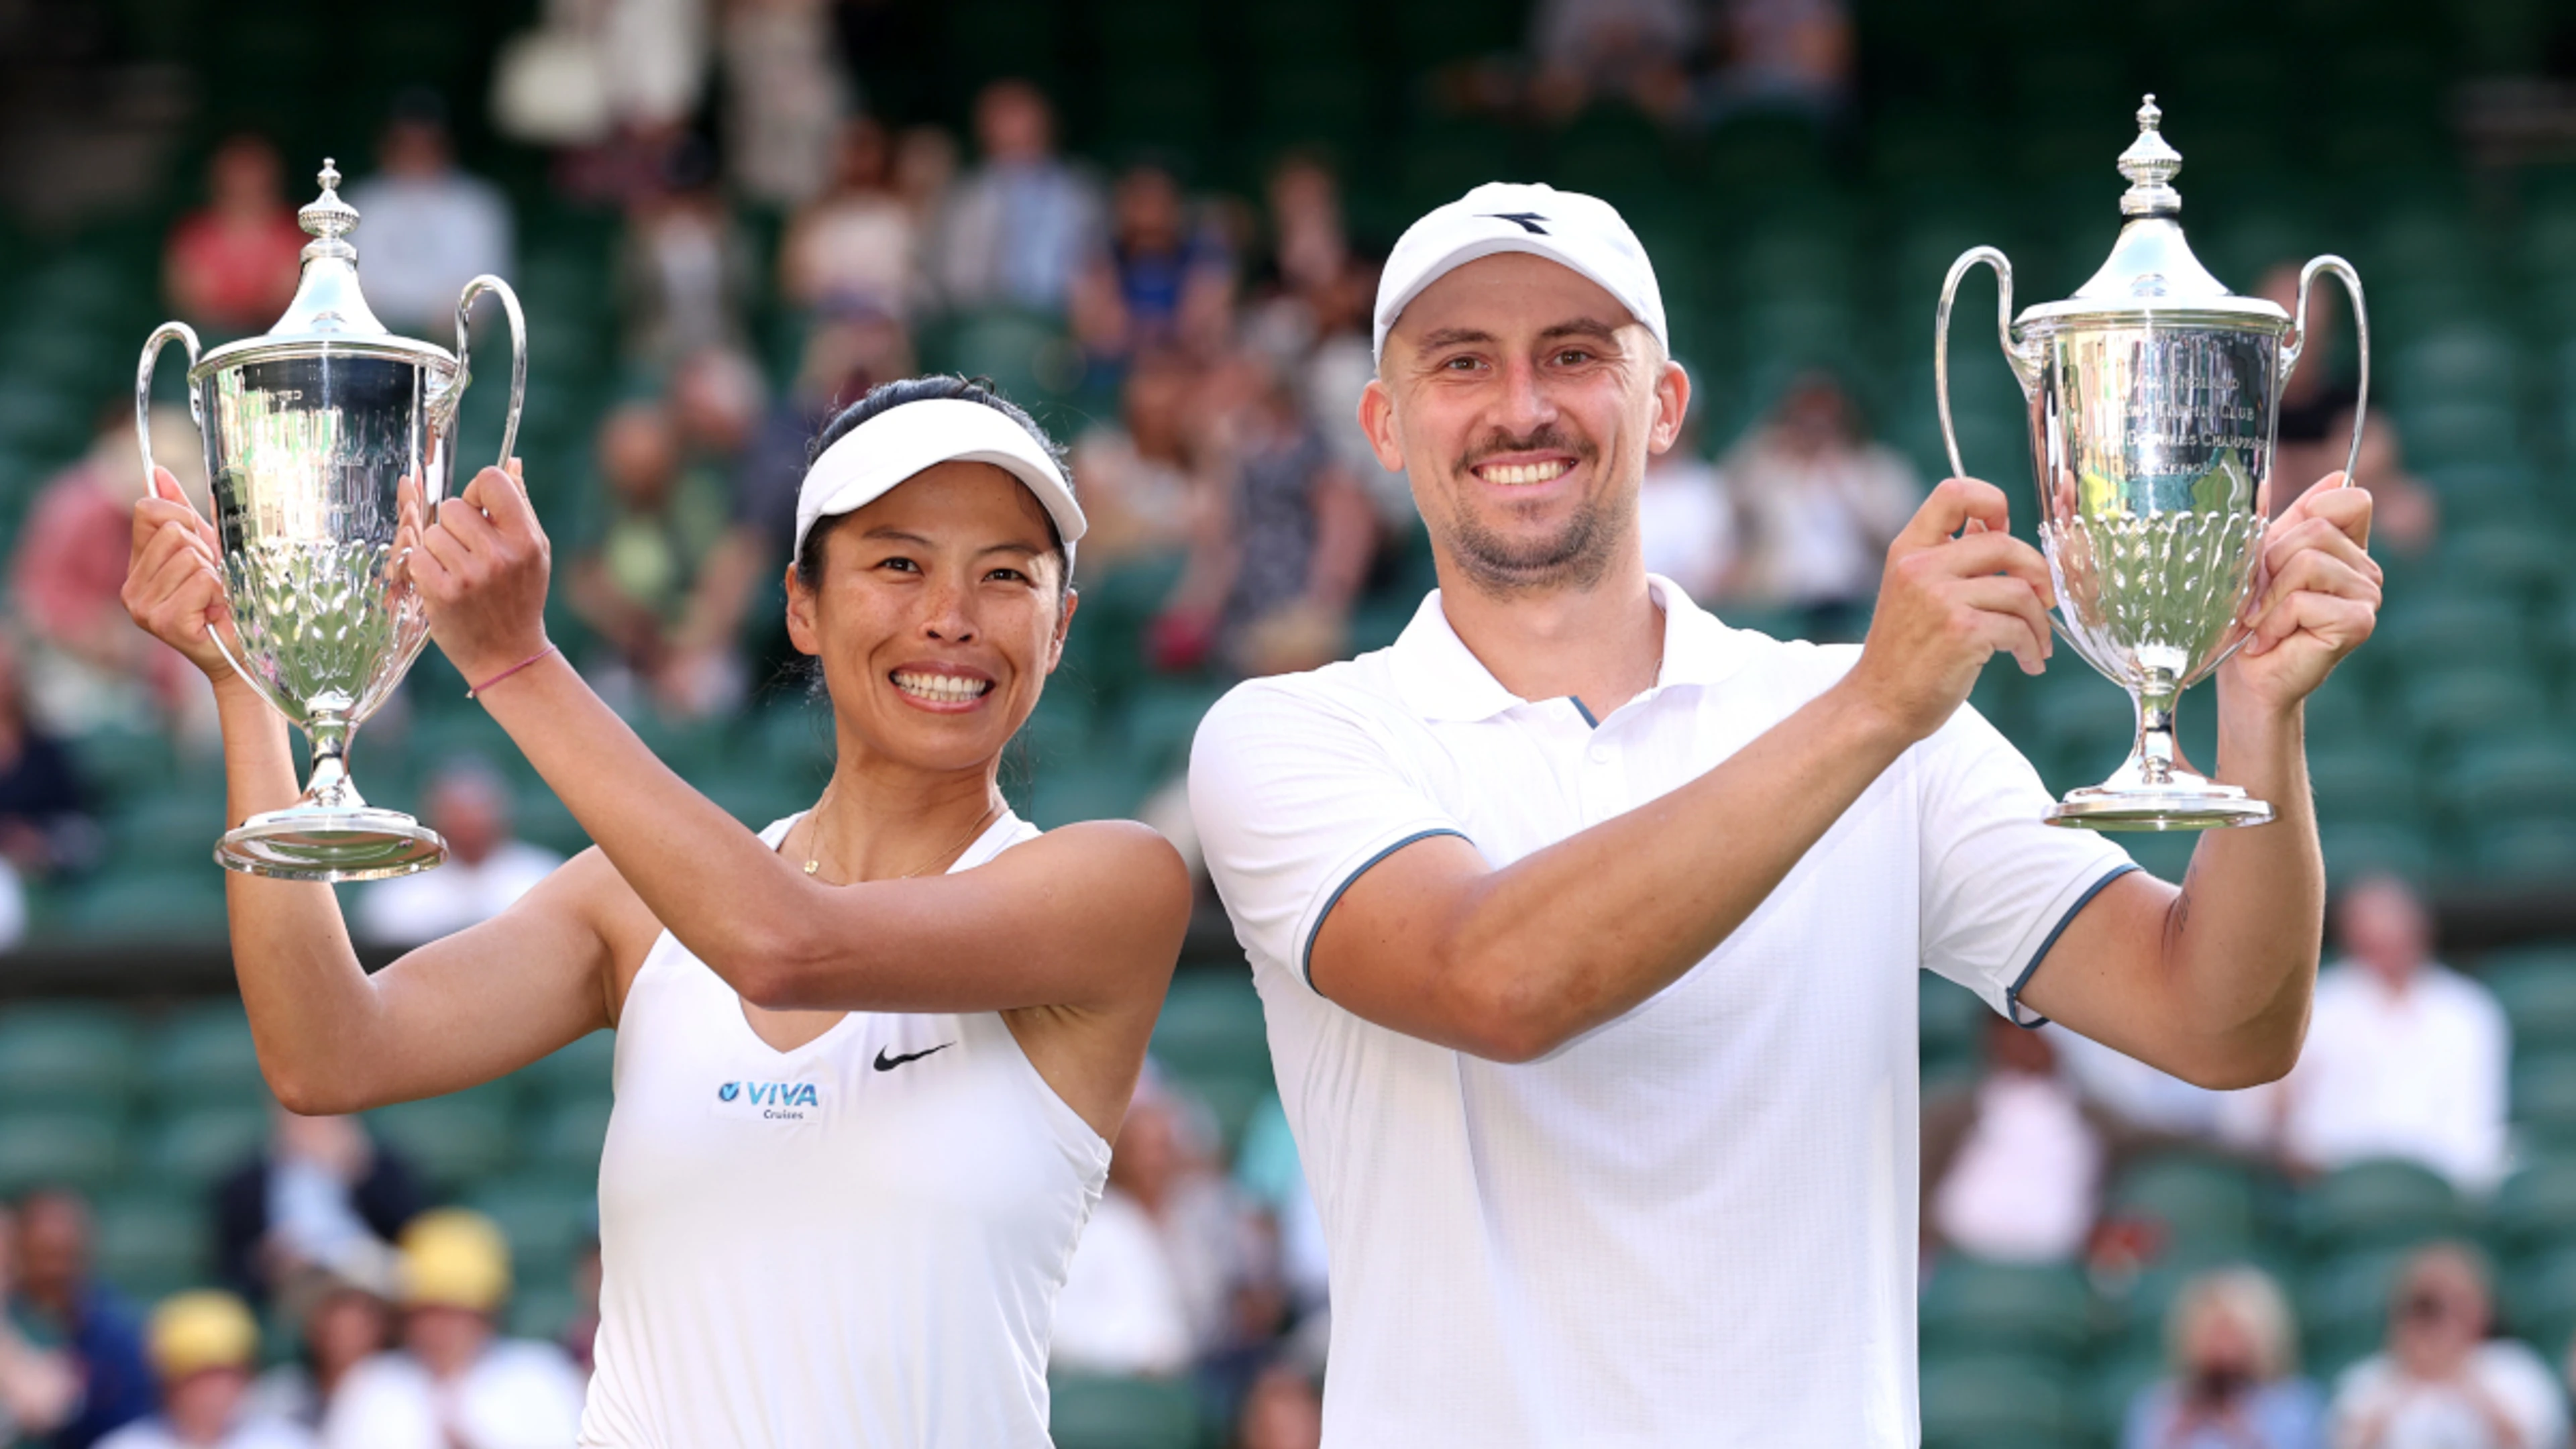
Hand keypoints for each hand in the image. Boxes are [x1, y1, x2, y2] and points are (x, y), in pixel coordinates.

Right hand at [120, 465, 242, 685]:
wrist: (245, 650)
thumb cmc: (228, 600)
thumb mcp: (208, 548)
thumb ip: (184, 512)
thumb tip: (158, 471)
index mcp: (138, 565)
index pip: (147, 511)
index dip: (183, 516)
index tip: (201, 540)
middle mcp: (131, 586)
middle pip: (173, 532)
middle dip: (204, 550)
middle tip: (213, 580)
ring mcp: (142, 607)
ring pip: (189, 557)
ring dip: (214, 574)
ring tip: (215, 598)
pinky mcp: (163, 621)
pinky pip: (201, 580)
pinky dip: (218, 592)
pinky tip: (215, 612)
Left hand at [409, 460, 553, 686]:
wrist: (509, 655)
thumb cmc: (520, 598)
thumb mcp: (535, 551)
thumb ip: (521, 506)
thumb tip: (512, 462)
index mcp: (526, 539)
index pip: (491, 480)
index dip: (477, 492)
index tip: (479, 514)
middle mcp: (500, 555)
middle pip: (452, 506)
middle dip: (454, 525)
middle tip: (467, 552)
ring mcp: (470, 575)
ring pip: (432, 533)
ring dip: (438, 550)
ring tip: (458, 572)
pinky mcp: (443, 594)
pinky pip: (417, 557)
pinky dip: (423, 569)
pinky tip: (442, 585)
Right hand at [1845, 477, 2055, 741]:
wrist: (1879, 704)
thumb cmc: (1902, 654)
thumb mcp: (1914, 592)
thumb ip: (1950, 557)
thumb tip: (1992, 526)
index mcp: (1908, 550)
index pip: (1954, 493)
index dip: (1991, 502)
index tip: (2004, 529)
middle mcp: (1920, 567)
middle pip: (2003, 543)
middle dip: (2036, 572)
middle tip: (2043, 599)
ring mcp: (1939, 598)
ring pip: (2018, 590)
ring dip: (2038, 620)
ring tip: (2036, 643)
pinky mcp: (1961, 632)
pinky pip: (2018, 627)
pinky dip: (2032, 646)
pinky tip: (2028, 661)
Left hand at [2222, 474, 2377, 714]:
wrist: (2246, 673)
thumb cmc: (2251, 616)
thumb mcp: (2261, 556)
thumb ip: (2282, 515)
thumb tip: (2308, 473)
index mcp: (2346, 545)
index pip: (2350, 498)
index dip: (2312, 512)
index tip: (2279, 548)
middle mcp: (2365, 567)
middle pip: (2316, 530)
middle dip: (2270, 564)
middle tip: (2258, 598)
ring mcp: (2368, 595)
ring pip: (2309, 562)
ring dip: (2269, 595)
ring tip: (2263, 620)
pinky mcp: (2359, 622)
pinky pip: (2305, 600)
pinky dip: (2276, 619)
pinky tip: (2272, 639)